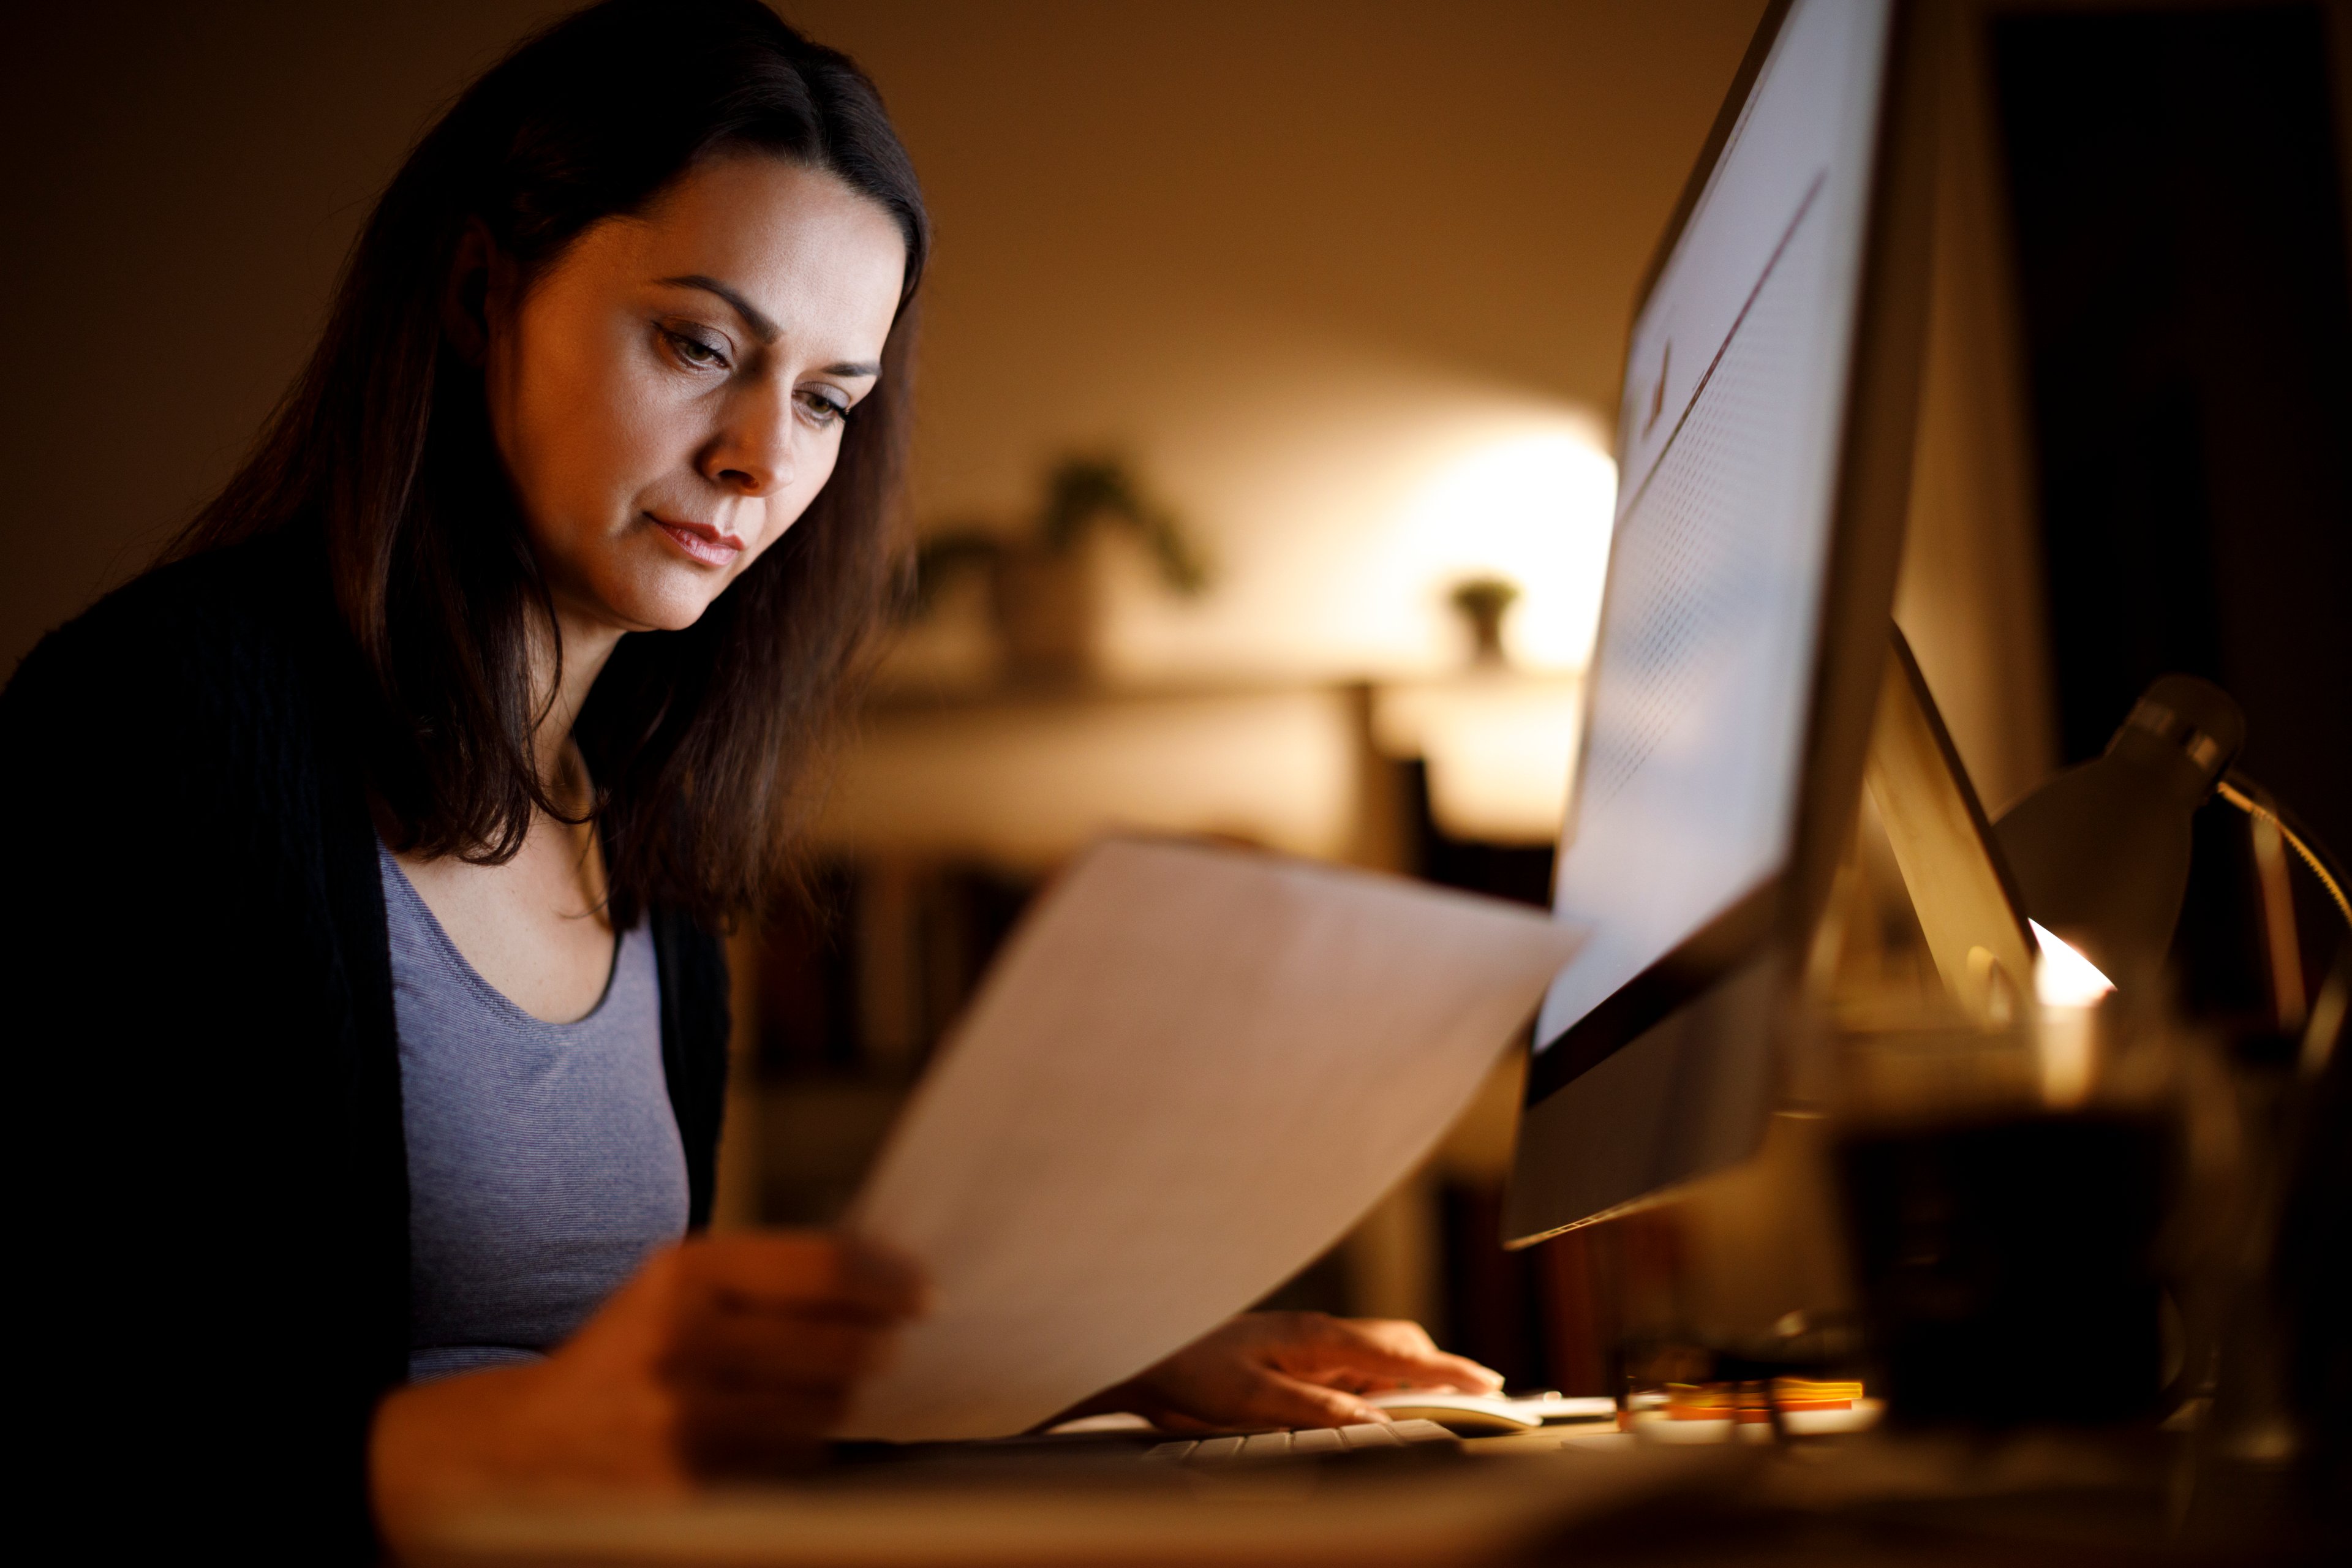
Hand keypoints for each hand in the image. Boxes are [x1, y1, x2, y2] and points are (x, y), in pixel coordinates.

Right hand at [370, 1232, 922, 1544]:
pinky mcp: (690, 1483)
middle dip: (879, 1344)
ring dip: (844, 1397)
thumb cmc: (628, 1352)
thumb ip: (770, 1276)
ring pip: (826, 1408)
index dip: (889, 1281)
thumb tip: (884, 1281)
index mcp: (686, 1274)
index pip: (825, 1269)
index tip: (920, 1291)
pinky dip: (806, 1444)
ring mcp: (685, 1419)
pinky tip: (785, 1428)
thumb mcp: (681, 1285)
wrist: (529, 1445)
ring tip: (830, 1384)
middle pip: (840, 1344)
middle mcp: (683, 1340)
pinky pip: (794, 1461)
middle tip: (891, 1343)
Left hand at [1077, 1312, 1503, 1433]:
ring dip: (1412, 1376)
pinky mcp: (1296, 1353)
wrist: (1141, 1344)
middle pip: (1398, 1347)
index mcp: (1316, 1337)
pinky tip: (1382, 1403)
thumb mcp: (1250, 1400)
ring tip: (1446, 1400)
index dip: (1448, 1371)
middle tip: (1481, 1397)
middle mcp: (1319, 1333)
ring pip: (1378, 1356)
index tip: (1490, 1386)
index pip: (1399, 1355)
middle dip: (1440, 1369)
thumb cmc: (1189, 1370)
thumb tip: (1375, 1422)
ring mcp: (1308, 1341)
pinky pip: (1353, 1366)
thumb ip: (1316, 1409)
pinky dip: (1380, 1382)